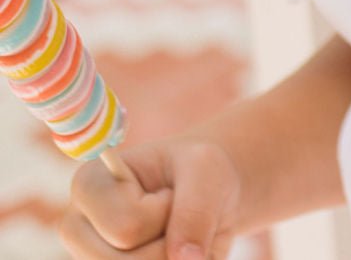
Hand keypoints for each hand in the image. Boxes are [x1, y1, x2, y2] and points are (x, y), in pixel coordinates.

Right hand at [57, 138, 243, 258]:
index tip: (169, 192)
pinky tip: (172, 253)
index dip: (163, 214)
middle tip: (175, 220)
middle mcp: (76, 228)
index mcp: (89, 184)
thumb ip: (196, 209)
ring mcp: (87, 258)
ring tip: (174, 237)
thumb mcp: (206, 168)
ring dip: (169, 259)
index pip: (126, 228)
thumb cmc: (198, 171)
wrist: (204, 194)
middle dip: (167, 248)